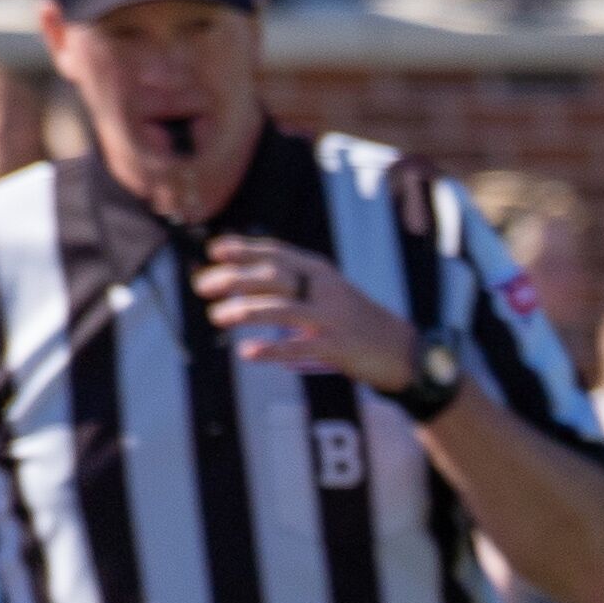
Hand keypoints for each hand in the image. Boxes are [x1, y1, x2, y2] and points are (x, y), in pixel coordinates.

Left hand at [199, 235, 423, 392]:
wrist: (400, 349)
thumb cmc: (354, 321)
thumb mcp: (327, 291)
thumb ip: (293, 284)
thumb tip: (243, 282)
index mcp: (320, 271)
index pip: (276, 253)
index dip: (243, 250)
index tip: (214, 252)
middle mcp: (325, 288)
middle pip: (273, 277)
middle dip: (234, 279)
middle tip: (203, 287)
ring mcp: (332, 317)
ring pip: (281, 309)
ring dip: (244, 312)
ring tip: (217, 317)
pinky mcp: (337, 347)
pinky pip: (298, 347)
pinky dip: (270, 349)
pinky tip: (246, 352)